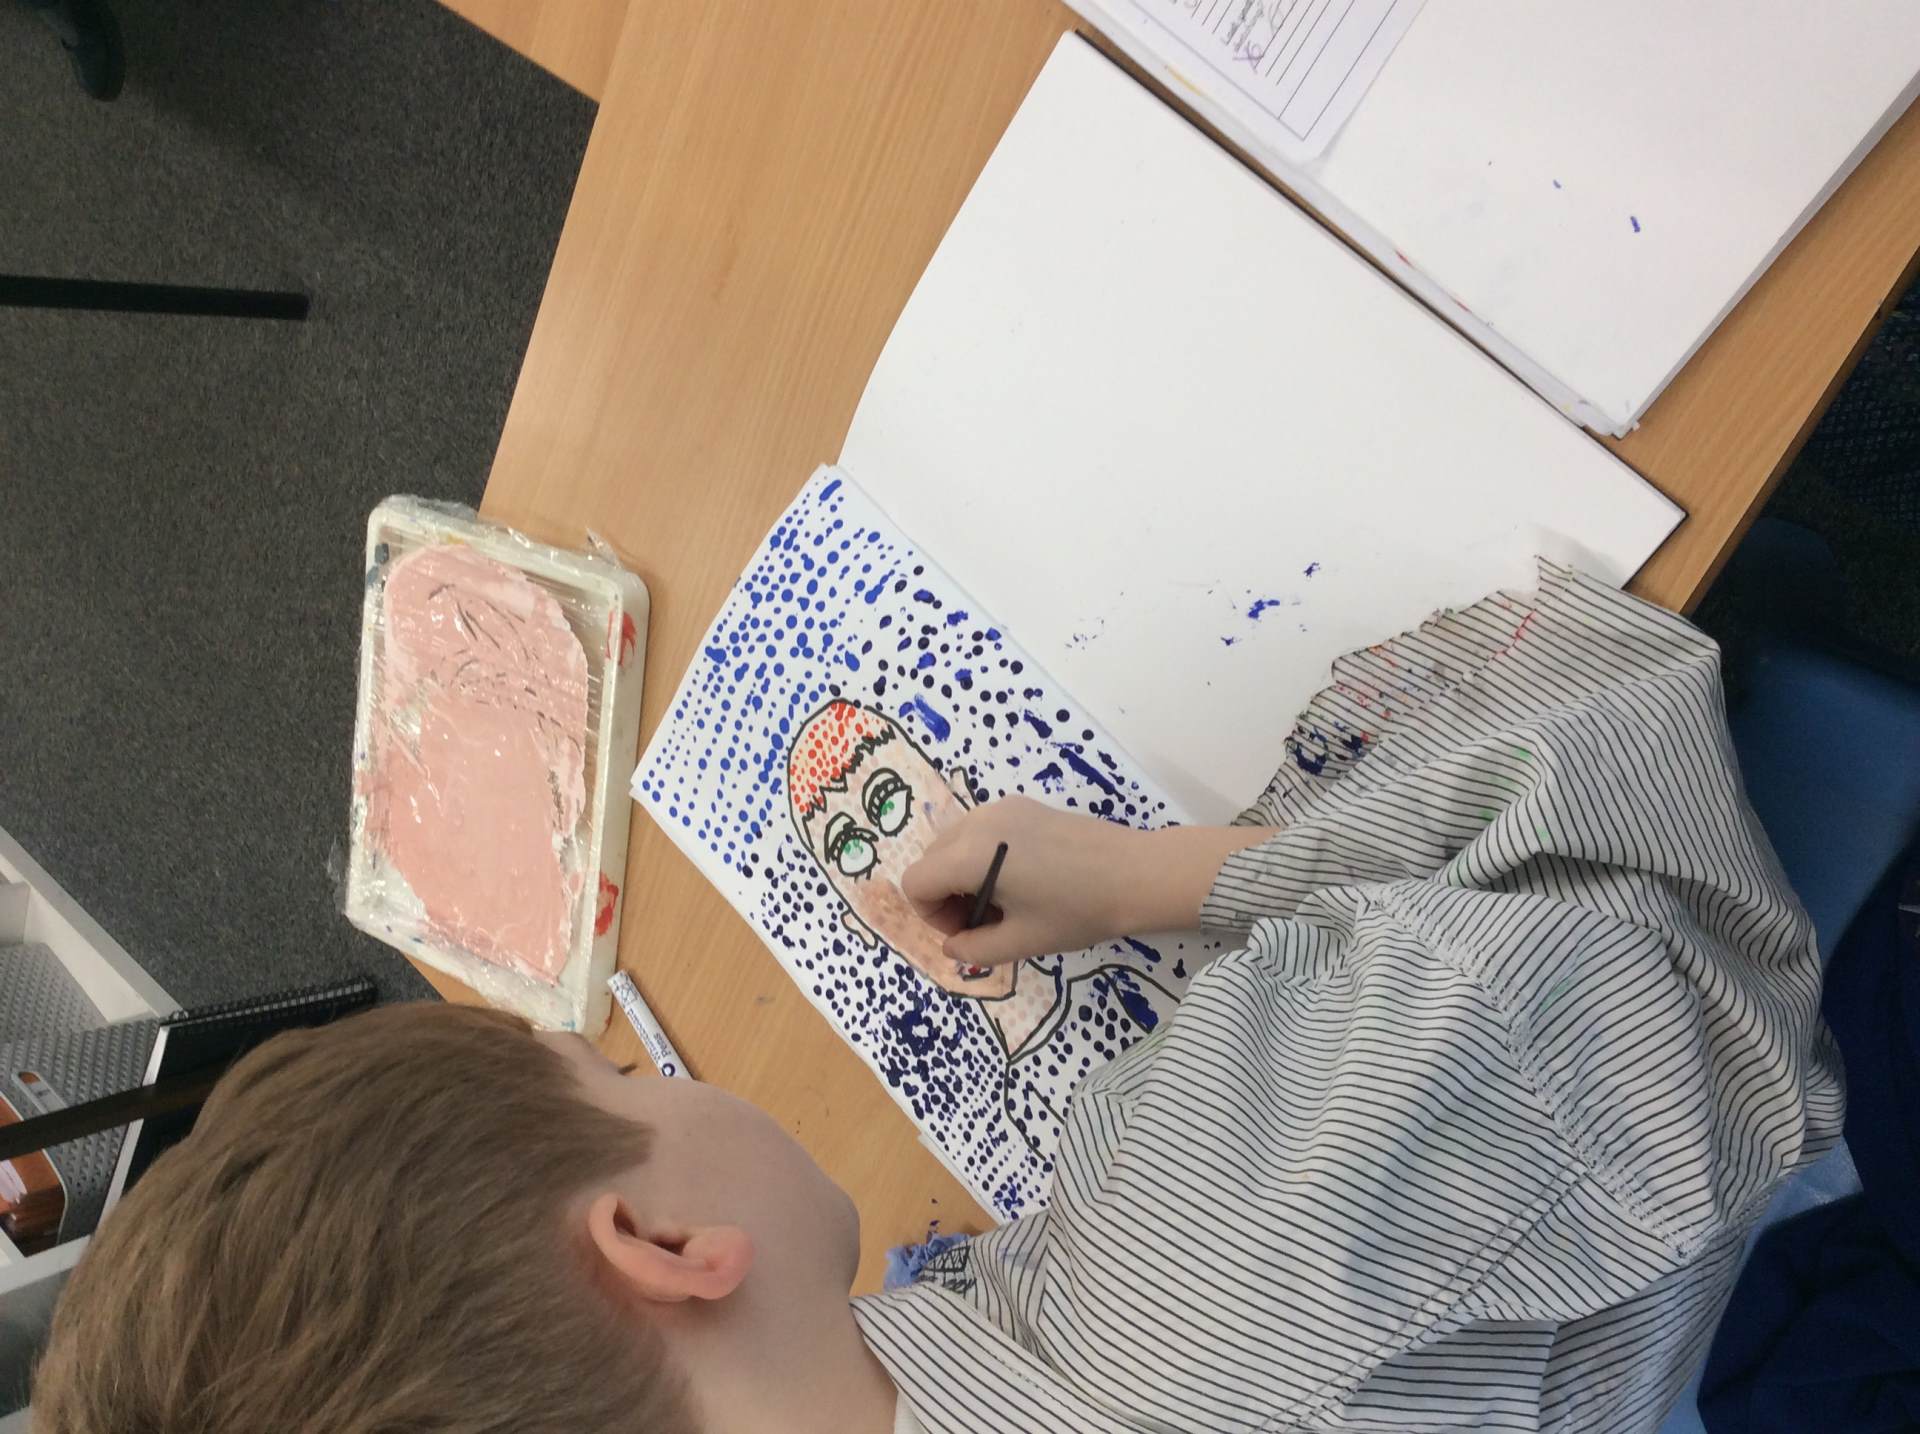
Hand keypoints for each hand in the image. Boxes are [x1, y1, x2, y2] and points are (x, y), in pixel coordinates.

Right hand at [901, 797, 1154, 967]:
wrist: (1136, 873)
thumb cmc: (1077, 911)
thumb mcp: (1022, 942)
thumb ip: (974, 951)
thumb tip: (953, 946)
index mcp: (970, 855)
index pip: (916, 883)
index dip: (931, 916)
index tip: (969, 932)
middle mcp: (977, 821)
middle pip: (931, 859)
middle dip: (946, 896)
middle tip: (986, 924)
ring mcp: (1001, 807)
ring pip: (954, 844)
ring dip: (963, 876)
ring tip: (1005, 903)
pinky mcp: (1023, 805)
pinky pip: (981, 831)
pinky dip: (983, 857)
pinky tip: (1023, 879)